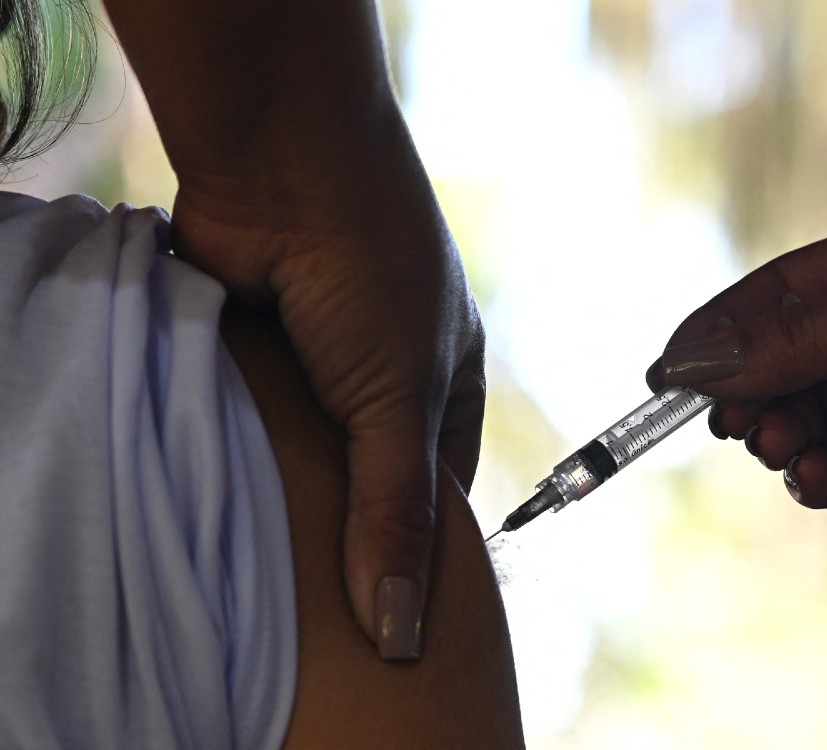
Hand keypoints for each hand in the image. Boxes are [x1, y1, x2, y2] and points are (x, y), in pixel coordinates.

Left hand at [170, 144, 484, 659]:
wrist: (282, 165)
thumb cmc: (373, 269)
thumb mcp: (400, 401)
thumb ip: (395, 512)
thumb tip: (400, 629)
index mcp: (445, 380)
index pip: (440, 488)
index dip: (421, 548)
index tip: (390, 615)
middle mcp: (382, 375)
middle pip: (366, 479)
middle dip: (347, 530)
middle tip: (321, 606)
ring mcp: (314, 365)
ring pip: (304, 457)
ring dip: (289, 494)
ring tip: (265, 565)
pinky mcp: (254, 356)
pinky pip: (251, 426)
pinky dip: (241, 456)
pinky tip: (226, 502)